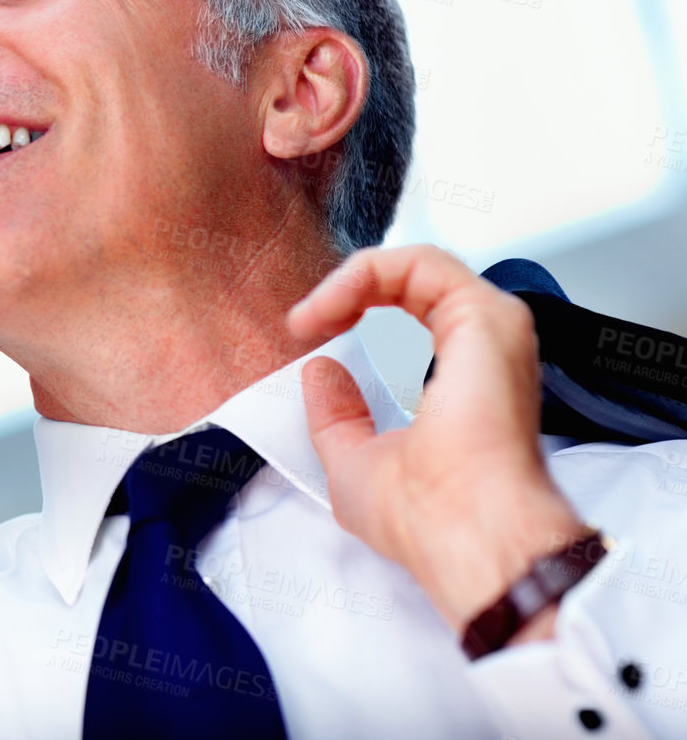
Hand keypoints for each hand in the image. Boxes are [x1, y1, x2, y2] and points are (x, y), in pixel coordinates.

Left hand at [288, 244, 583, 638]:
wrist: (462, 532)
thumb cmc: (423, 517)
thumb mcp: (353, 461)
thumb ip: (336, 414)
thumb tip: (322, 369)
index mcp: (462, 384)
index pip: (410, 320)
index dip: (353, 314)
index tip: (305, 336)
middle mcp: (482, 353)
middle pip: (412, 287)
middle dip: (347, 293)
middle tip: (304, 322)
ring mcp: (490, 330)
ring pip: (417, 266)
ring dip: (351, 281)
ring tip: (311, 315)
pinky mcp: (487, 314)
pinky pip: (422, 261)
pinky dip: (366, 272)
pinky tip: (331, 306)